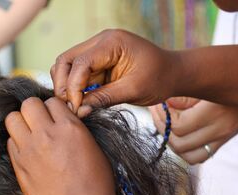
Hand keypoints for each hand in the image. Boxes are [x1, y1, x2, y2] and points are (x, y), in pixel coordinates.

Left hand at [5, 97, 125, 194]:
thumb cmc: (96, 184)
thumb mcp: (94, 148)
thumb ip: (77, 129)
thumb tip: (68, 119)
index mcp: (69, 128)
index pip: (52, 101)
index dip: (55, 109)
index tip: (57, 117)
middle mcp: (47, 134)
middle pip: (28, 104)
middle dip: (35, 110)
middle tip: (41, 122)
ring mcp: (29, 150)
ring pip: (12, 118)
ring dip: (22, 123)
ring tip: (31, 134)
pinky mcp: (19, 166)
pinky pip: (10, 142)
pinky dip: (18, 142)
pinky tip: (29, 152)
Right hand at [51, 29, 182, 113]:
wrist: (173, 73)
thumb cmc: (159, 78)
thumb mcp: (133, 90)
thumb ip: (104, 98)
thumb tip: (79, 110)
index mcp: (112, 42)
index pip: (81, 62)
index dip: (73, 86)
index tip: (76, 108)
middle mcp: (101, 41)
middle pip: (66, 60)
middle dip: (64, 84)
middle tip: (70, 107)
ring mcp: (98, 50)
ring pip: (68, 66)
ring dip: (67, 86)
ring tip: (75, 106)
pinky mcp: (98, 61)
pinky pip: (78, 73)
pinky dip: (75, 87)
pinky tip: (81, 102)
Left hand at [150, 97, 237, 163]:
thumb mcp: (212, 78)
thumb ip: (188, 93)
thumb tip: (166, 103)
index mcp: (216, 111)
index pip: (179, 126)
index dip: (162, 116)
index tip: (158, 102)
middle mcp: (221, 129)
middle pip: (179, 143)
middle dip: (162, 127)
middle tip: (157, 111)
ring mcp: (224, 137)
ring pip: (187, 155)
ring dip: (171, 141)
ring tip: (165, 123)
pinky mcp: (225, 140)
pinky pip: (199, 156)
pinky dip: (184, 150)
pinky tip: (178, 133)